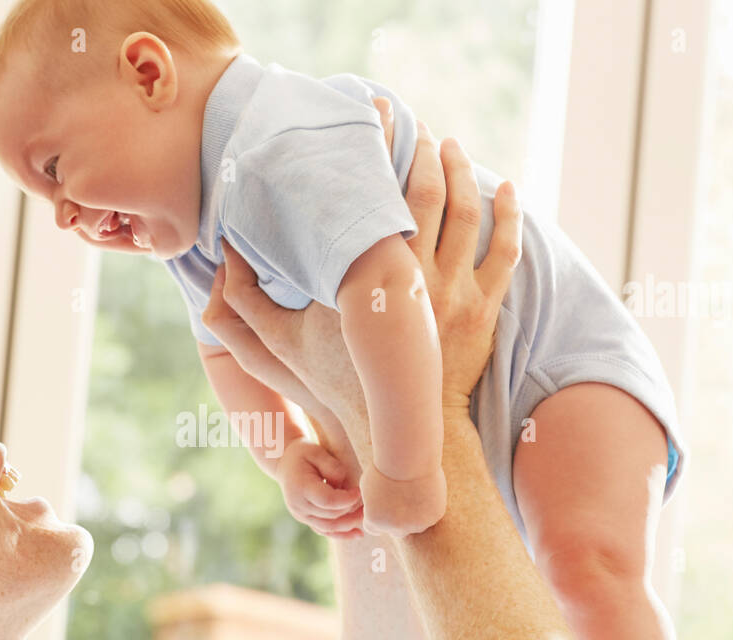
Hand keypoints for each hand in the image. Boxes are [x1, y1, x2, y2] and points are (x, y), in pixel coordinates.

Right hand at [202, 105, 523, 472]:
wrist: (395, 428)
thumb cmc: (334, 385)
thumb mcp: (277, 346)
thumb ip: (244, 301)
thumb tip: (223, 252)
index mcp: (364, 276)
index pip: (374, 196)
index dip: (376, 152)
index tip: (374, 118)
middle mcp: (413, 277)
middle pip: (427, 191)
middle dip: (422, 149)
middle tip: (415, 125)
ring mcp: (452, 293)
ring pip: (467, 214)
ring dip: (461, 172)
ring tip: (449, 146)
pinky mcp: (481, 310)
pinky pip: (504, 251)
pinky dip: (508, 215)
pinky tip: (506, 189)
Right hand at [273, 438, 364, 538]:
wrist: (285, 463)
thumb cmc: (304, 455)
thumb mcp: (317, 453)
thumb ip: (332, 468)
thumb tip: (345, 487)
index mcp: (300, 488)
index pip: (328, 501)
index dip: (347, 499)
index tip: (359, 491)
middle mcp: (298, 506)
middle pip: (331, 516)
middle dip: (352, 511)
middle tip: (368, 502)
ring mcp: (301, 515)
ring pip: (330, 527)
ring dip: (350, 524)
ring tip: (366, 516)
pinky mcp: (306, 520)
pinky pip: (325, 531)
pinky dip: (342, 534)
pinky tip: (358, 534)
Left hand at [360, 465, 446, 537]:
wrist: (409, 458)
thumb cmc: (384, 467)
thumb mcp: (367, 486)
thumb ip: (371, 504)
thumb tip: (373, 510)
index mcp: (375, 521)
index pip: (373, 528)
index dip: (377, 516)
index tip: (381, 503)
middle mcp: (396, 528)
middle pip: (395, 530)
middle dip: (396, 519)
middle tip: (400, 497)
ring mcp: (417, 524)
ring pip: (414, 525)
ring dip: (414, 515)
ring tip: (413, 492)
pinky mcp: (434, 516)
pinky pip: (429, 516)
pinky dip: (428, 506)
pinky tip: (425, 490)